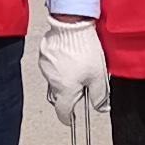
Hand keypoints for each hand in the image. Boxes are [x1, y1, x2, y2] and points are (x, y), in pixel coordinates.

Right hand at [34, 17, 109, 133]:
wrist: (72, 24)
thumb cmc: (84, 48)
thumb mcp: (98, 75)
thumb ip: (99, 95)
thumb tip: (101, 107)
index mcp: (65, 90)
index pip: (63, 112)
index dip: (68, 118)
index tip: (71, 120)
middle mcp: (52, 81)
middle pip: (60, 94)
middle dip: (70, 92)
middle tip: (83, 82)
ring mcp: (46, 68)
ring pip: (55, 80)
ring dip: (65, 77)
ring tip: (78, 63)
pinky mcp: (43, 55)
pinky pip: (51, 66)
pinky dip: (59, 64)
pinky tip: (69, 54)